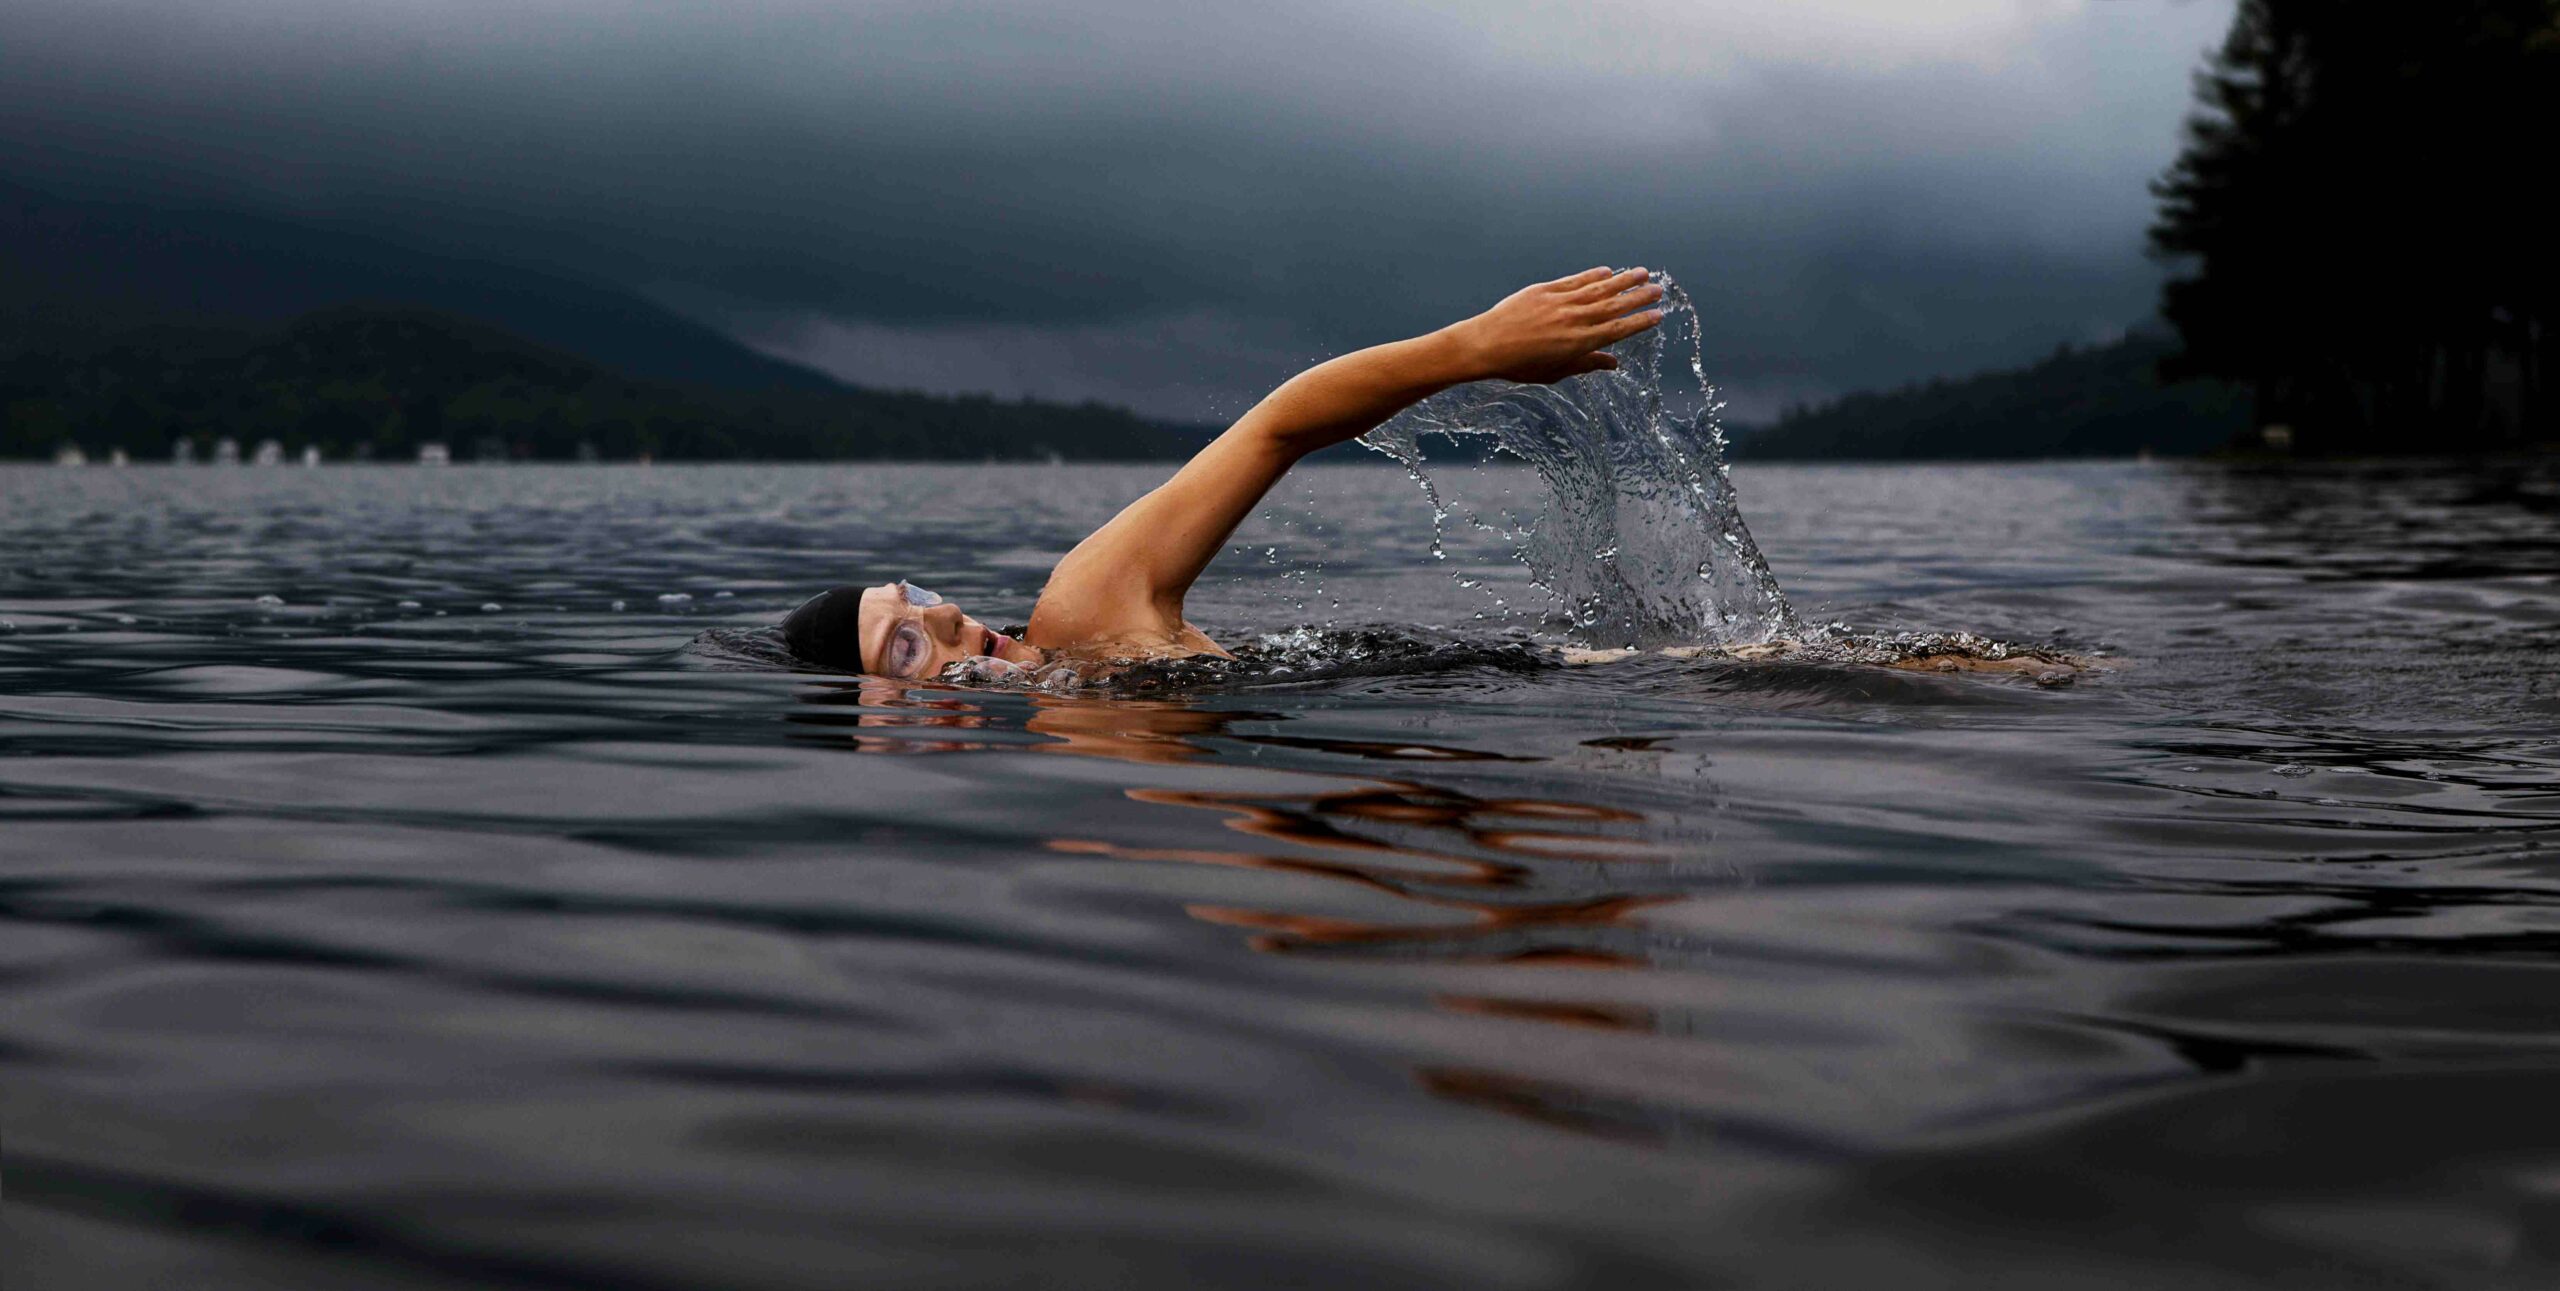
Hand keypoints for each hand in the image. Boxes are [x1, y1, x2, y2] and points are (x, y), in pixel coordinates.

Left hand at [1443, 267, 1665, 384]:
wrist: (1486, 345)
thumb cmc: (1519, 365)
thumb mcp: (1555, 372)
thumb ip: (1586, 365)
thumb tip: (1614, 364)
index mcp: (1578, 343)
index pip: (1618, 330)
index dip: (1640, 322)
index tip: (1658, 315)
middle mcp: (1574, 320)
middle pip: (1614, 306)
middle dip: (1639, 297)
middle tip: (1659, 289)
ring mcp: (1560, 303)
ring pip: (1599, 288)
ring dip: (1623, 280)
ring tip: (1643, 273)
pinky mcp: (1545, 290)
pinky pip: (1575, 280)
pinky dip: (1593, 275)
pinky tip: (1608, 271)